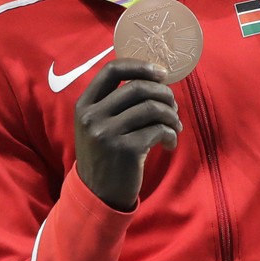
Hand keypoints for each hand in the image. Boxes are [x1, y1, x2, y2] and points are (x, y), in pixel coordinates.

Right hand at [73, 59, 181, 210]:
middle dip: (163, 94)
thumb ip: (113, 102)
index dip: (140, 66)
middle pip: (137, 87)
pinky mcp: (126, 149)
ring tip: (175, 127)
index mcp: (85, 105)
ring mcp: (107, 133)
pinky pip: (159, 130)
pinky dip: (171, 134)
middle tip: (173, 106)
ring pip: (152, 108)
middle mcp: (92, 116)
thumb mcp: (96, 125)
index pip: (112, 70)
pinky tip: (169, 144)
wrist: (98, 194)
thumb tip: (154, 78)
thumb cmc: (104, 155)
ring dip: (171, 116)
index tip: (161, 73)